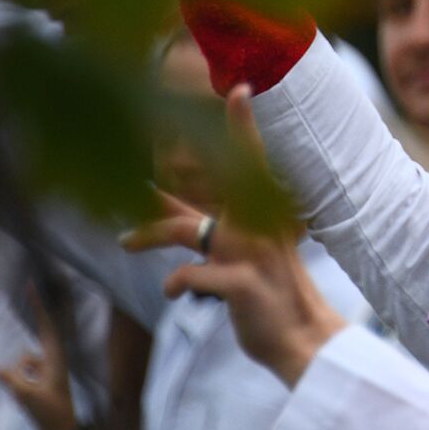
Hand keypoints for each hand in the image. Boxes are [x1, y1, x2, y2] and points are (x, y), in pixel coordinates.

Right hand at [0, 286, 79, 429]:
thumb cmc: (49, 412)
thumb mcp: (28, 396)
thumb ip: (11, 379)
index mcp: (56, 357)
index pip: (46, 324)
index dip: (37, 304)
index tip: (31, 285)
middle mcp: (53, 358)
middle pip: (37, 334)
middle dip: (29, 322)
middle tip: (21, 296)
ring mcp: (45, 368)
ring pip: (22, 360)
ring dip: (18, 373)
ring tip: (29, 394)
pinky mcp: (38, 378)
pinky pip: (20, 372)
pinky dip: (17, 380)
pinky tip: (24, 396)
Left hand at [120, 85, 345, 383]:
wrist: (305, 340)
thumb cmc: (271, 299)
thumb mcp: (250, 258)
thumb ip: (213, 233)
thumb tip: (165, 217)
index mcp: (262, 215)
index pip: (250, 159)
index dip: (243, 124)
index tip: (240, 89)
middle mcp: (257, 225)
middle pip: (204, 189)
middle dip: (161, 181)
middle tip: (128, 174)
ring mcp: (251, 253)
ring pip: (186, 229)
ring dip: (148, 234)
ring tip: (123, 242)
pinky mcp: (242, 283)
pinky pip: (190, 274)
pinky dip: (177, 283)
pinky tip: (175, 292)